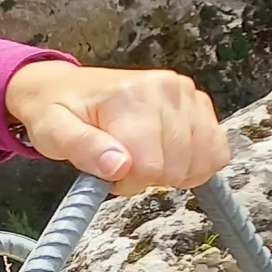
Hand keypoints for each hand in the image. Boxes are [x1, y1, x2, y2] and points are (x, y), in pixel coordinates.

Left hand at [3, 59, 229, 195]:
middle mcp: (164, 90)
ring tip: (144, 158)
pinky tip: (171, 158)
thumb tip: (119, 167)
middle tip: (122, 164)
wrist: (62, 88)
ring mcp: (184, 94)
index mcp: (129, 98)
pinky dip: (198, 163)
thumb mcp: (54, 134)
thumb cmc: (57, 113)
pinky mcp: (196, 101)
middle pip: (177, 165)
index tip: (108, 173)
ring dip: (173, 172)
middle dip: (148, 177)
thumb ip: (84, 150)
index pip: (149, 165)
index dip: (127, 182)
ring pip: (202, 160)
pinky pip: (217, 148)